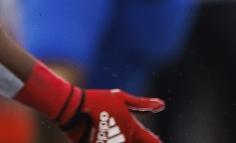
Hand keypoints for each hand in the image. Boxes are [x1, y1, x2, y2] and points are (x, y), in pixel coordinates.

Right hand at [14, 62, 163, 142]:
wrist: (73, 109)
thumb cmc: (98, 100)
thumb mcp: (121, 98)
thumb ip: (142, 104)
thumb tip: (162, 105)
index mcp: (132, 128)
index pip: (151, 141)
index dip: (156, 142)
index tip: (159, 142)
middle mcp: (124, 141)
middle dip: (135, 141)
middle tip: (123, 129)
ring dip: (121, 140)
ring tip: (111, 127)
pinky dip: (110, 141)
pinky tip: (104, 133)